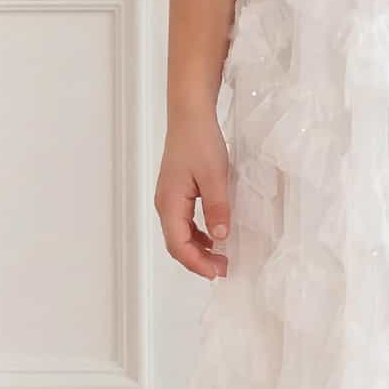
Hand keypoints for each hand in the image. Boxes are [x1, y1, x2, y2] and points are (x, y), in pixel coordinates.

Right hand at [154, 113, 231, 280]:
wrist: (190, 116)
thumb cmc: (200, 141)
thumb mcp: (215, 176)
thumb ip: (217, 208)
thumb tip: (220, 238)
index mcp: (170, 203)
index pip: (178, 245)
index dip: (197, 263)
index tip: (218, 272)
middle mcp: (165, 204)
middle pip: (177, 243)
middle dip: (198, 260)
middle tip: (223, 268)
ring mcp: (169, 198)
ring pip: (180, 234)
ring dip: (199, 248)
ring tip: (221, 256)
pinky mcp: (176, 192)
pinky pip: (184, 222)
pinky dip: (198, 234)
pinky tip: (214, 235)